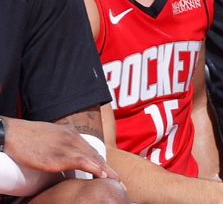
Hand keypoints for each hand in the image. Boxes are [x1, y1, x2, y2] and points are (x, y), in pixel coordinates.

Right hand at [3, 117, 119, 180]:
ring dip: (105, 171)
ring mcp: (66, 146)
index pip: (91, 150)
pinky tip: (101, 175)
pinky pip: (80, 161)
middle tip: (119, 181)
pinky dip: (93, 168)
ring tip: (115, 181)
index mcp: (71, 134)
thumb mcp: (49, 138)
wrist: (12, 132)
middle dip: (108, 169)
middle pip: (95, 155)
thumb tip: (63, 160)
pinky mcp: (57, 155)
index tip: (111, 173)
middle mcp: (72, 139)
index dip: (102, 163)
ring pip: (91, 158)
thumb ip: (60, 146)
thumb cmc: (27, 136)